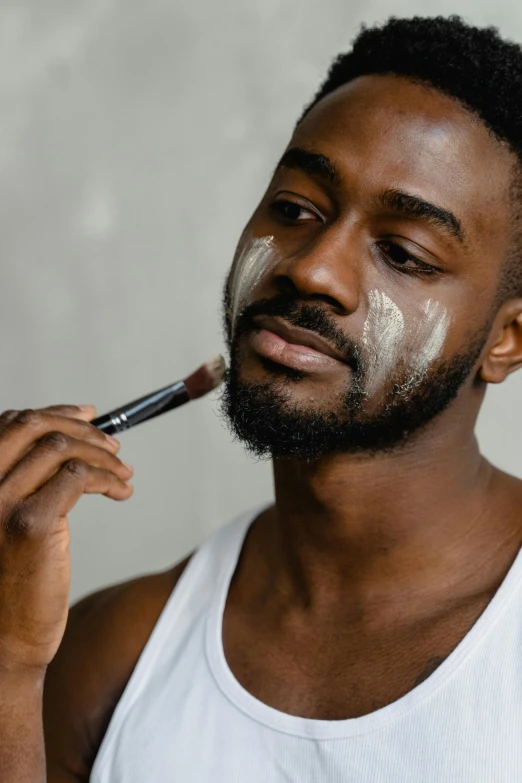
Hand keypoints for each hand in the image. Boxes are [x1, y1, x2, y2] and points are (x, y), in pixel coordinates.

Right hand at [0, 405, 132, 674]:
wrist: (2, 640)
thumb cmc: (10, 581)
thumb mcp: (8, 520)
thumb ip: (25, 482)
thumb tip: (66, 443)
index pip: (9, 424)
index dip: (54, 413)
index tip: (87, 415)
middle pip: (32, 426)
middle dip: (81, 428)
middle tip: (112, 444)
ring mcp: (0, 502)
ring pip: (60, 448)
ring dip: (102, 454)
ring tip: (123, 472)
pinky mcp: (31, 524)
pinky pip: (77, 477)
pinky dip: (107, 478)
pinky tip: (121, 492)